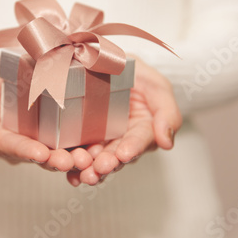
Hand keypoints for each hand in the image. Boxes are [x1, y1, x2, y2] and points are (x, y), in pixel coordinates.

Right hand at [0, 58, 93, 171]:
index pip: (11, 146)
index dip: (25, 151)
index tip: (41, 154)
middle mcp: (20, 143)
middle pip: (37, 155)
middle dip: (54, 160)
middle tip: (71, 162)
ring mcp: (38, 137)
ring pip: (56, 151)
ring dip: (71, 157)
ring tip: (87, 159)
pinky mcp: (55, 128)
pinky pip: (68, 140)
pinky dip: (81, 145)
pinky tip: (96, 148)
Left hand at [66, 55, 181, 185]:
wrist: (104, 62)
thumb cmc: (135, 74)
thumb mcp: (157, 86)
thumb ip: (167, 112)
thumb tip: (167, 142)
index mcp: (143, 129)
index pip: (140, 140)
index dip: (133, 147)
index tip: (125, 153)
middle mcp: (122, 139)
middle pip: (116, 156)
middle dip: (108, 163)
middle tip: (101, 167)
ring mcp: (100, 141)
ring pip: (96, 160)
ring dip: (90, 169)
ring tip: (83, 173)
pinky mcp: (80, 139)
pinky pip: (77, 154)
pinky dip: (73, 167)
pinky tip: (70, 175)